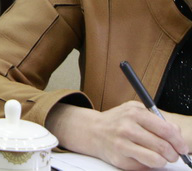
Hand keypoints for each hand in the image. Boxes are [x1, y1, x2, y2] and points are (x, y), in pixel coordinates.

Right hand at [48, 101, 188, 169]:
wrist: (93, 131)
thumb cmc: (117, 121)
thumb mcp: (134, 110)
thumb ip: (156, 118)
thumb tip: (176, 132)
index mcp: (134, 113)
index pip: (166, 130)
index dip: (179, 141)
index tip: (182, 147)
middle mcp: (127, 128)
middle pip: (163, 147)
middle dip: (173, 154)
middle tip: (173, 155)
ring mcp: (122, 145)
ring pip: (156, 160)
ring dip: (163, 161)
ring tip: (160, 158)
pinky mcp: (119, 160)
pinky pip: (144, 167)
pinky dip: (148, 165)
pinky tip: (144, 158)